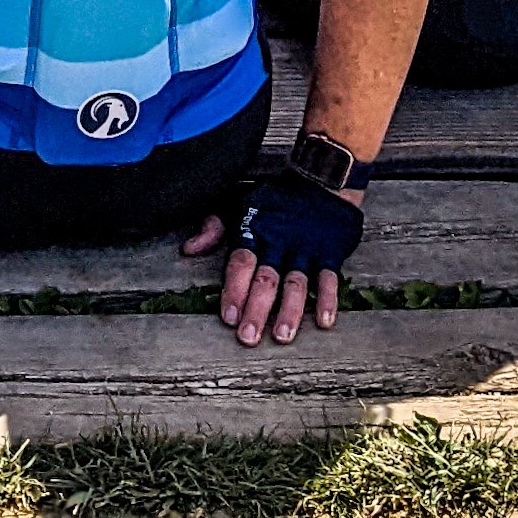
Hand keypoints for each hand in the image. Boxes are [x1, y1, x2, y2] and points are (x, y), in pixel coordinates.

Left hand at [199, 173, 362, 346]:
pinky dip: (328, 300)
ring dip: (289, 311)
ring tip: (281, 336)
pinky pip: (329, 279)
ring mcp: (305, 250)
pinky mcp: (329, 254)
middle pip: (267, 279)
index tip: (228, 316)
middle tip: (248, 336)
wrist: (321, 181)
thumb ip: (214, 227)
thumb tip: (188, 249)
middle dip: (256, 309)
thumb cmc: (276, 199)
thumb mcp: (239, 202)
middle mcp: (279, 243)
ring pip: (296, 283)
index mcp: (255, 231)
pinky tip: (324, 321)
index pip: (241, 263)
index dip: (234, 289)